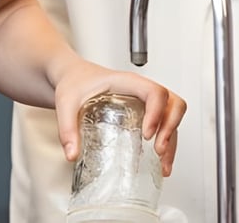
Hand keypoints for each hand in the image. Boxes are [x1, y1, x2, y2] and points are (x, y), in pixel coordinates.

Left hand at [51, 58, 185, 176]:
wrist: (71, 75)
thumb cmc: (74, 81)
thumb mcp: (66, 103)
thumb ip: (67, 128)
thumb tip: (73, 154)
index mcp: (126, 82)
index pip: (154, 92)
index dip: (157, 112)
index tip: (147, 134)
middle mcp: (140, 90)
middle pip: (172, 103)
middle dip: (170, 128)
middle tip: (159, 150)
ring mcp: (144, 101)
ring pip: (173, 115)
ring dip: (172, 139)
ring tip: (163, 163)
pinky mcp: (144, 112)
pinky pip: (165, 123)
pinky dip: (168, 142)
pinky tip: (161, 161)